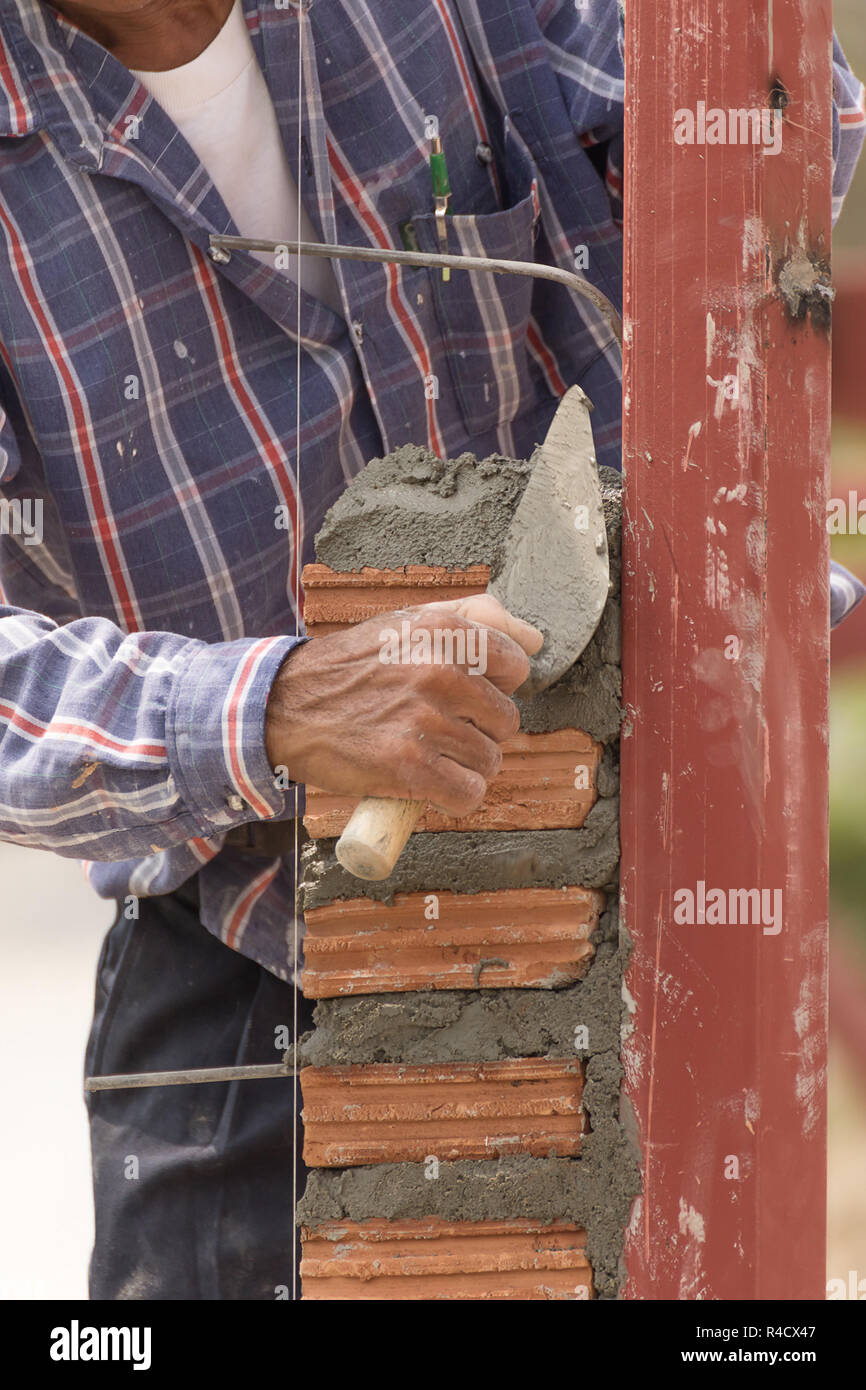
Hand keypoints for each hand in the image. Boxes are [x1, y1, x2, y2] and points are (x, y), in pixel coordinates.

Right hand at [265, 595, 542, 815]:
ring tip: (427, 753)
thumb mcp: (409, 622)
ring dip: (464, 765)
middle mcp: (439, 671)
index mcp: (444, 631)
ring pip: (489, 760)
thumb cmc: (353, 667)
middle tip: (436, 727)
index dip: (491, 686)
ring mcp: (425, 721)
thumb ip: (475, 619)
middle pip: (506, 720)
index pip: (515, 666)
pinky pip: (468, 794)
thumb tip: (535, 639)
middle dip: (477, 729)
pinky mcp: (409, 767)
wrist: (285, 708)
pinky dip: (453, 797)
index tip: (460, 694)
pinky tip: (429, 783)